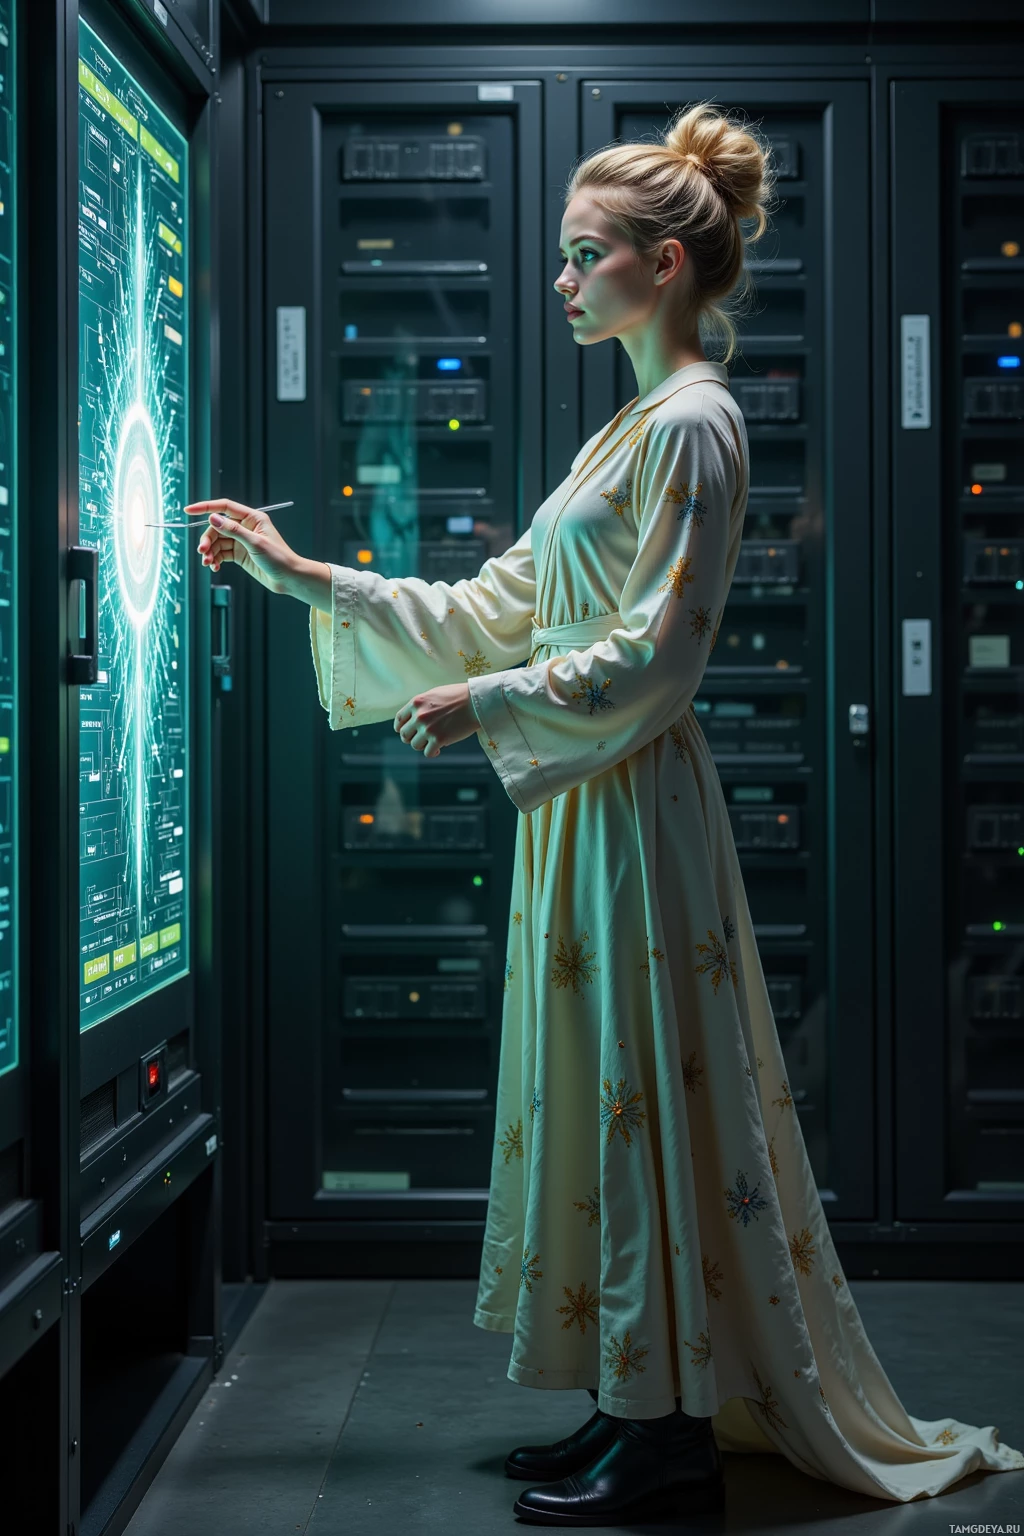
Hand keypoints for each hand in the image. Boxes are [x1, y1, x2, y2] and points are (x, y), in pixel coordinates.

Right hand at [184, 498, 298, 594]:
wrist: (288, 578)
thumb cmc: (278, 558)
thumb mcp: (255, 543)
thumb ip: (233, 530)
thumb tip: (214, 518)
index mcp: (252, 518)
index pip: (224, 507)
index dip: (206, 507)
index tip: (189, 510)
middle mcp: (245, 527)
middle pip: (217, 527)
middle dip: (208, 539)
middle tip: (202, 551)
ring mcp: (241, 541)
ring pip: (217, 542)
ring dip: (209, 551)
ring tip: (207, 562)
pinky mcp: (239, 554)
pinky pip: (221, 553)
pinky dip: (215, 559)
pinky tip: (214, 567)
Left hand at [395, 683, 478, 758]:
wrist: (476, 701)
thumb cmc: (459, 696)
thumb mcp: (434, 694)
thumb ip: (422, 706)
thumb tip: (415, 718)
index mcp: (416, 703)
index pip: (399, 720)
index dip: (401, 728)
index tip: (408, 732)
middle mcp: (419, 716)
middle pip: (404, 735)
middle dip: (412, 738)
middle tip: (422, 739)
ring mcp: (428, 728)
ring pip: (415, 745)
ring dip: (423, 745)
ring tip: (432, 742)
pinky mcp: (439, 739)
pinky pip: (427, 753)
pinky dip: (432, 752)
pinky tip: (439, 749)